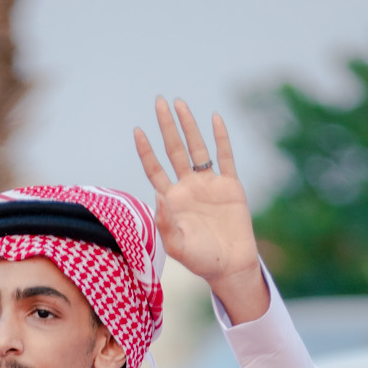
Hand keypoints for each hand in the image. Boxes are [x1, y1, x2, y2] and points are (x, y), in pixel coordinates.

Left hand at [134, 98, 268, 324]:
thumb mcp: (177, 246)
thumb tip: (158, 197)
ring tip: (179, 103)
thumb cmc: (201, 260)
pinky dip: (220, 137)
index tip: (137, 130)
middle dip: (166, 126)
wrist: (230, 266)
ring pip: (197, 148)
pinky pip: (224, 156)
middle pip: (174, 150)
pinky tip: (214, 118)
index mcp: (172, 200)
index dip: (146, 151)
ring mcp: (209, 184)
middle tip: (159, 101)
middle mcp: (188, 187)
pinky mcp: (230, 185)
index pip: (155, 169)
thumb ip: (165, 223)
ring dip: (189, 126)